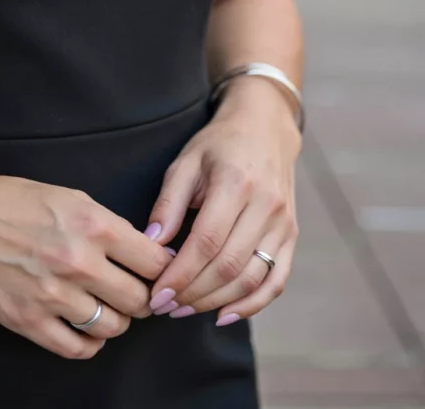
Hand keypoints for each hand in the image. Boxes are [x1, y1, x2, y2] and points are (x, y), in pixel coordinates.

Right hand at [0, 167, 171, 359]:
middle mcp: (78, 261)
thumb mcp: (65, 195)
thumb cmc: (7, 200)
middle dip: (142, 298)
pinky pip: (78, 349)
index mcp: (91, 223)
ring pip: (113, 327)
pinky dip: (88, 343)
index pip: (154, 261)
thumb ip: (105, 224)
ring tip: (102, 306)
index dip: (162, 269)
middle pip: (140, 300)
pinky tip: (82, 327)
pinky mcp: (30, 321)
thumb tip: (143, 250)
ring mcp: (54, 295)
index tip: (157, 273)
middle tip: (131, 292)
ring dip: (114, 319)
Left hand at [143, 79, 300, 325]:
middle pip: (228, 266)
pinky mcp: (291, 235)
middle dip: (193, 293)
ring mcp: (283, 223)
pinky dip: (252, 304)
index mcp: (235, 183)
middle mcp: (265, 205)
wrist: (265, 128)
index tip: (156, 293)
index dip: (180, 274)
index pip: (206, 242)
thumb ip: (169, 203)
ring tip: (185, 309)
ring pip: (251, 278)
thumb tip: (151, 244)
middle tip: (164, 306)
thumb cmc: (218, 144)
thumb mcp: (185, 162)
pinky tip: (224, 314)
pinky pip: (276, 280)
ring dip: (216, 302)